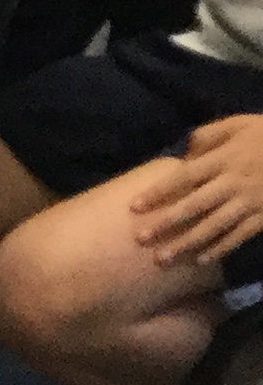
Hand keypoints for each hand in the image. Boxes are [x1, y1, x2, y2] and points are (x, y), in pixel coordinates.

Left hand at [130, 117, 262, 267]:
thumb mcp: (239, 124)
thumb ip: (209, 135)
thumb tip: (185, 154)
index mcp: (225, 159)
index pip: (184, 178)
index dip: (159, 192)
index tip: (134, 206)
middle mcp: (233, 182)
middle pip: (194, 205)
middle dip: (166, 223)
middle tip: (140, 239)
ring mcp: (250, 202)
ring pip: (214, 226)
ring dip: (187, 243)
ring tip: (163, 259)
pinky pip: (240, 235)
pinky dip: (221, 248)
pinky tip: (201, 260)